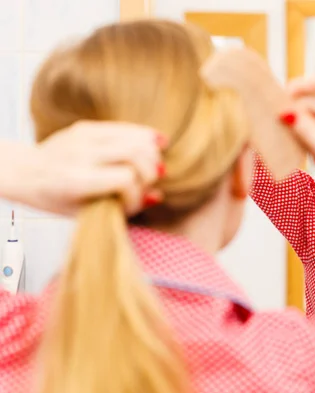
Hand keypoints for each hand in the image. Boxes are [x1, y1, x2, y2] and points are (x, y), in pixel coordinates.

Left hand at [24, 121, 164, 215]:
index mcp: (75, 180)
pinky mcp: (87, 126)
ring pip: (136, 138)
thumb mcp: (84, 213)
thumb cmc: (55, 198)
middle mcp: (80, 154)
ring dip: (152, 155)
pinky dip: (147, 136)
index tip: (131, 204)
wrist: (24, 172)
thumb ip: (121, 207)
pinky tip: (160, 143)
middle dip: (150, 172)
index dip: (136, 194)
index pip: (125, 179)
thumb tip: (156, 196)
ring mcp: (83, 136)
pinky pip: (127, 127)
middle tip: (147, 184)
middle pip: (135, 154)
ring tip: (152, 168)